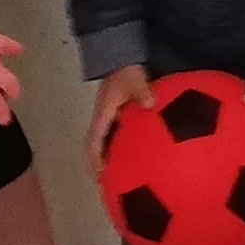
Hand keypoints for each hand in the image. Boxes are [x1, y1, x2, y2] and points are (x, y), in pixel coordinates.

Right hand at [85, 65, 149, 181]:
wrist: (120, 58)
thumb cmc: (125, 71)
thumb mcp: (134, 80)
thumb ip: (142, 92)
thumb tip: (151, 104)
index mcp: (103, 115)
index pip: (93, 142)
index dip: (95, 160)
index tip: (101, 176)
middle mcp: (104, 120)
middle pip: (96, 149)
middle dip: (100, 168)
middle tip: (110, 187)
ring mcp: (110, 120)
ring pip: (107, 145)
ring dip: (111, 161)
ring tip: (124, 180)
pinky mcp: (119, 117)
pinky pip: (119, 138)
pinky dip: (125, 150)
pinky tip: (142, 160)